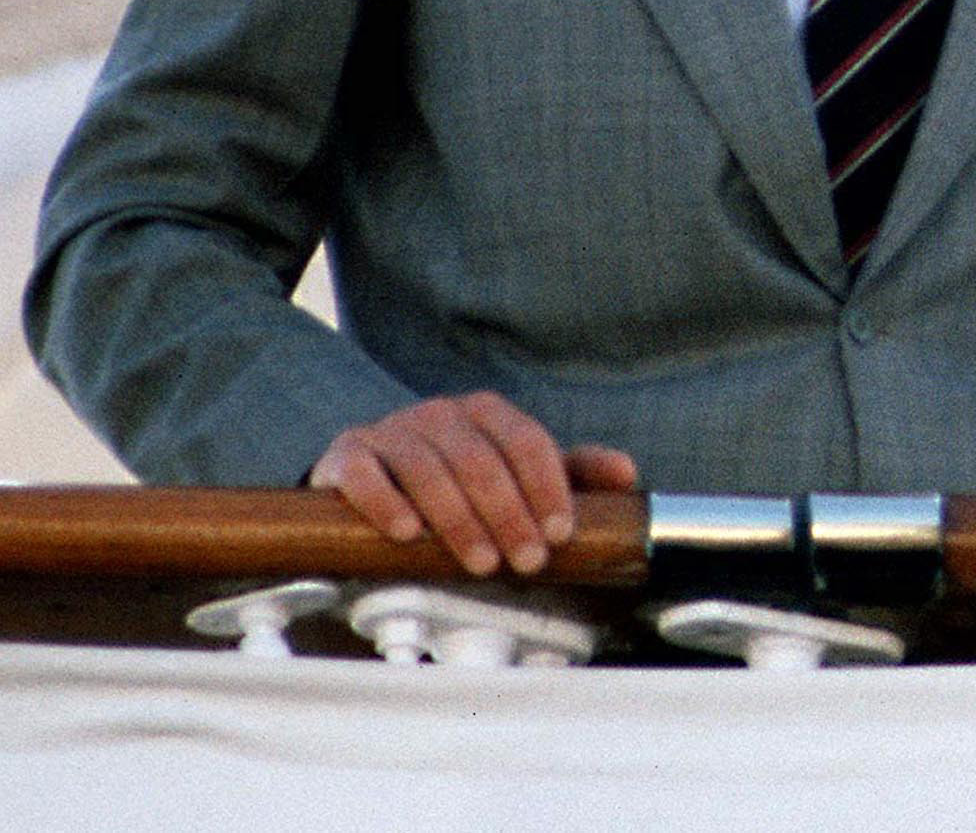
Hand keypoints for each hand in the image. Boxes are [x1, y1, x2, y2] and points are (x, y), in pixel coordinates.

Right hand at [307, 392, 639, 575]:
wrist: (375, 480)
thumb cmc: (460, 481)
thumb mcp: (516, 475)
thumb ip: (571, 472)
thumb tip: (627, 473)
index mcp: (487, 413)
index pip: (527, 442)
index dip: (548, 487)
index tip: (561, 533)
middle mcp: (440, 414)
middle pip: (481, 460)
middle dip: (509, 514)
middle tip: (526, 561)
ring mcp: (391, 431)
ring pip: (428, 469)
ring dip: (458, 519)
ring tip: (480, 563)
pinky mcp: (347, 456)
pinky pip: (365, 474)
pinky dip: (386, 502)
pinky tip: (406, 534)